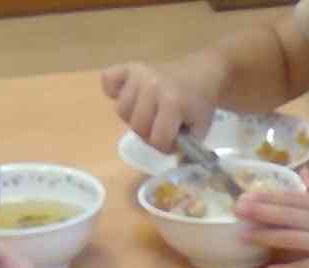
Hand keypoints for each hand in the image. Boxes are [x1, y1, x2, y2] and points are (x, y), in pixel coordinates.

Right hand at [101, 53, 223, 155]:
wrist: (200, 75)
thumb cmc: (198, 104)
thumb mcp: (200, 128)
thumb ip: (186, 146)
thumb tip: (173, 159)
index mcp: (173, 102)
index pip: (157, 139)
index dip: (164, 147)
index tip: (171, 142)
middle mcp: (153, 86)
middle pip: (136, 125)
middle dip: (148, 134)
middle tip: (158, 127)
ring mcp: (139, 75)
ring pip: (121, 109)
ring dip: (132, 116)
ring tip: (146, 113)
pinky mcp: (129, 67)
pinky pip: (108, 80)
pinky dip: (113, 90)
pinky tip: (129, 96)